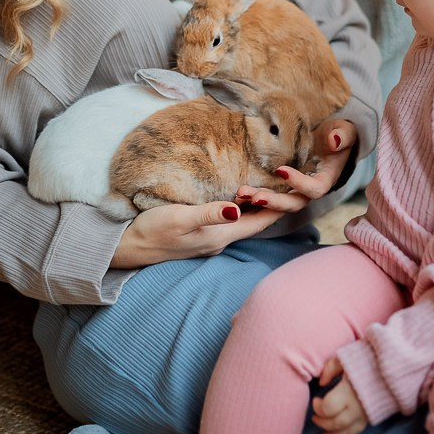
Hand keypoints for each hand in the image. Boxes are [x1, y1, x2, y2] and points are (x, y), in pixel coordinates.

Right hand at [110, 199, 283, 268]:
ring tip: (279, 188)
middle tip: (298, 185)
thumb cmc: (153, 230)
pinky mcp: (203, 234)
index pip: (262, 221)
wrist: (129, 247)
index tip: (303, 190)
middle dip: (278, 205)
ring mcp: (212, 239)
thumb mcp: (180, 218)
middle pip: (259, 222)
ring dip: (262, 206)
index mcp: (221, 236)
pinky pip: (234, 221)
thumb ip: (209, 214)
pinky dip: (246, 208)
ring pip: (247, 222)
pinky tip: (246, 198)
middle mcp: (221, 240)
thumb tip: (237, 209)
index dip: (282, 206)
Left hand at [235, 118, 357, 213]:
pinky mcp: (284, 186)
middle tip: (255, 197)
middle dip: (275, 202)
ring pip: (280, 204)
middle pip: (294, 203)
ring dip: (261, 201)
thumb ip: (342, 135)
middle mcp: (311, 189)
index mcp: (327, 179)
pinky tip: (238, 194)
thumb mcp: (344, 130)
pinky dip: (256, 197)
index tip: (280, 170)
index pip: (315, 189)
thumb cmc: (338, 133)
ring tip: (241, 195)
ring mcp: (297, 190)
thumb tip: (334, 141)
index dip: (299, 183)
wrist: (330, 138)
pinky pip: (271, 196)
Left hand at [311, 356, 367, 433]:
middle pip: (335, 423)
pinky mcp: (370, 418)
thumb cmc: (364, 360)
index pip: (328, 408)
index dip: (318, 407)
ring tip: (321, 432)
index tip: (316, 399)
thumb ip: (330, 369)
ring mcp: (365, 414)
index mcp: (348, 391)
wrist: (390, 367)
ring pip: (345, 432)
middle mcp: (357, 406)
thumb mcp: (344, 358)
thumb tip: (321, 383)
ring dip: (331, 433)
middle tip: (314, 416)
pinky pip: (355, 433)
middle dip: (322, 421)